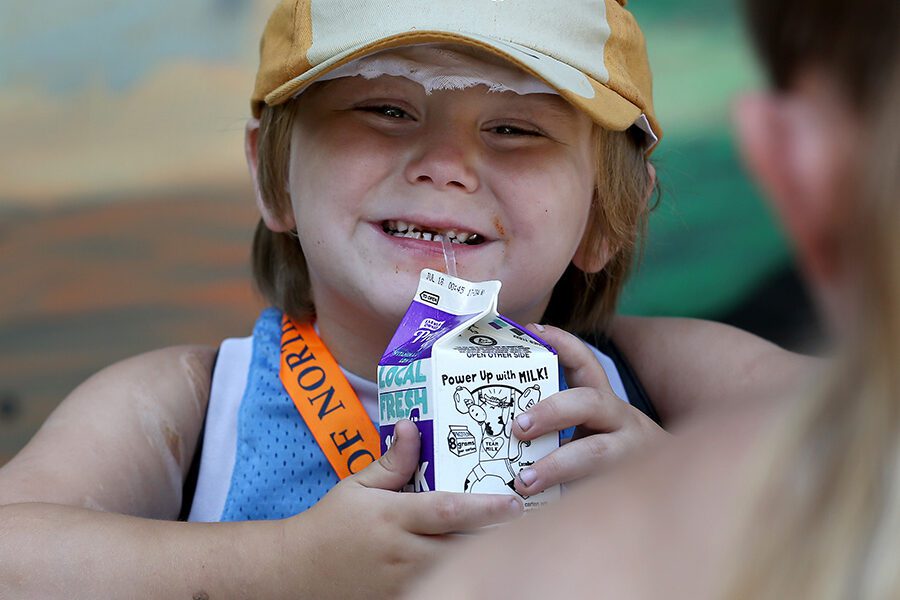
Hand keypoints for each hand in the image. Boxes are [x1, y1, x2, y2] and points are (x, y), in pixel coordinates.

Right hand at [287, 419, 522, 598]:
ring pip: (457, 571)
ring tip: (518, 542)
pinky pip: (441, 587)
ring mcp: (403, 581)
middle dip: (498, 536)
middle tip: (532, 522)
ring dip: (486, 557)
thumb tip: (412, 425)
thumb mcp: (358, 484)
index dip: (485, 507)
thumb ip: (393, 460)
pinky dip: (464, 576)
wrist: (298, 570)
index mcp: (392, 516)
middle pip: (463, 546)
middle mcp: (402, 551)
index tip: (515, 502)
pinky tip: (484, 565)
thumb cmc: (332, 523)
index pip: (447, 511)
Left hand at [512, 325, 667, 495]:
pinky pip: (600, 490)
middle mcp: (622, 420)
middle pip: (588, 403)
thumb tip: (502, 421)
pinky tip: (545, 509)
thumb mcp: (588, 431)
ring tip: (524, 481)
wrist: (675, 489)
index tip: (534, 331)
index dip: (562, 343)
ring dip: (556, 465)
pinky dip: (570, 498)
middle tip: (517, 427)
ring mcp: (632, 454)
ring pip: (596, 452)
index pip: (585, 363)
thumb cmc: (610, 459)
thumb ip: (557, 423)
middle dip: (550, 411)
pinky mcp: (634, 486)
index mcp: (604, 402)